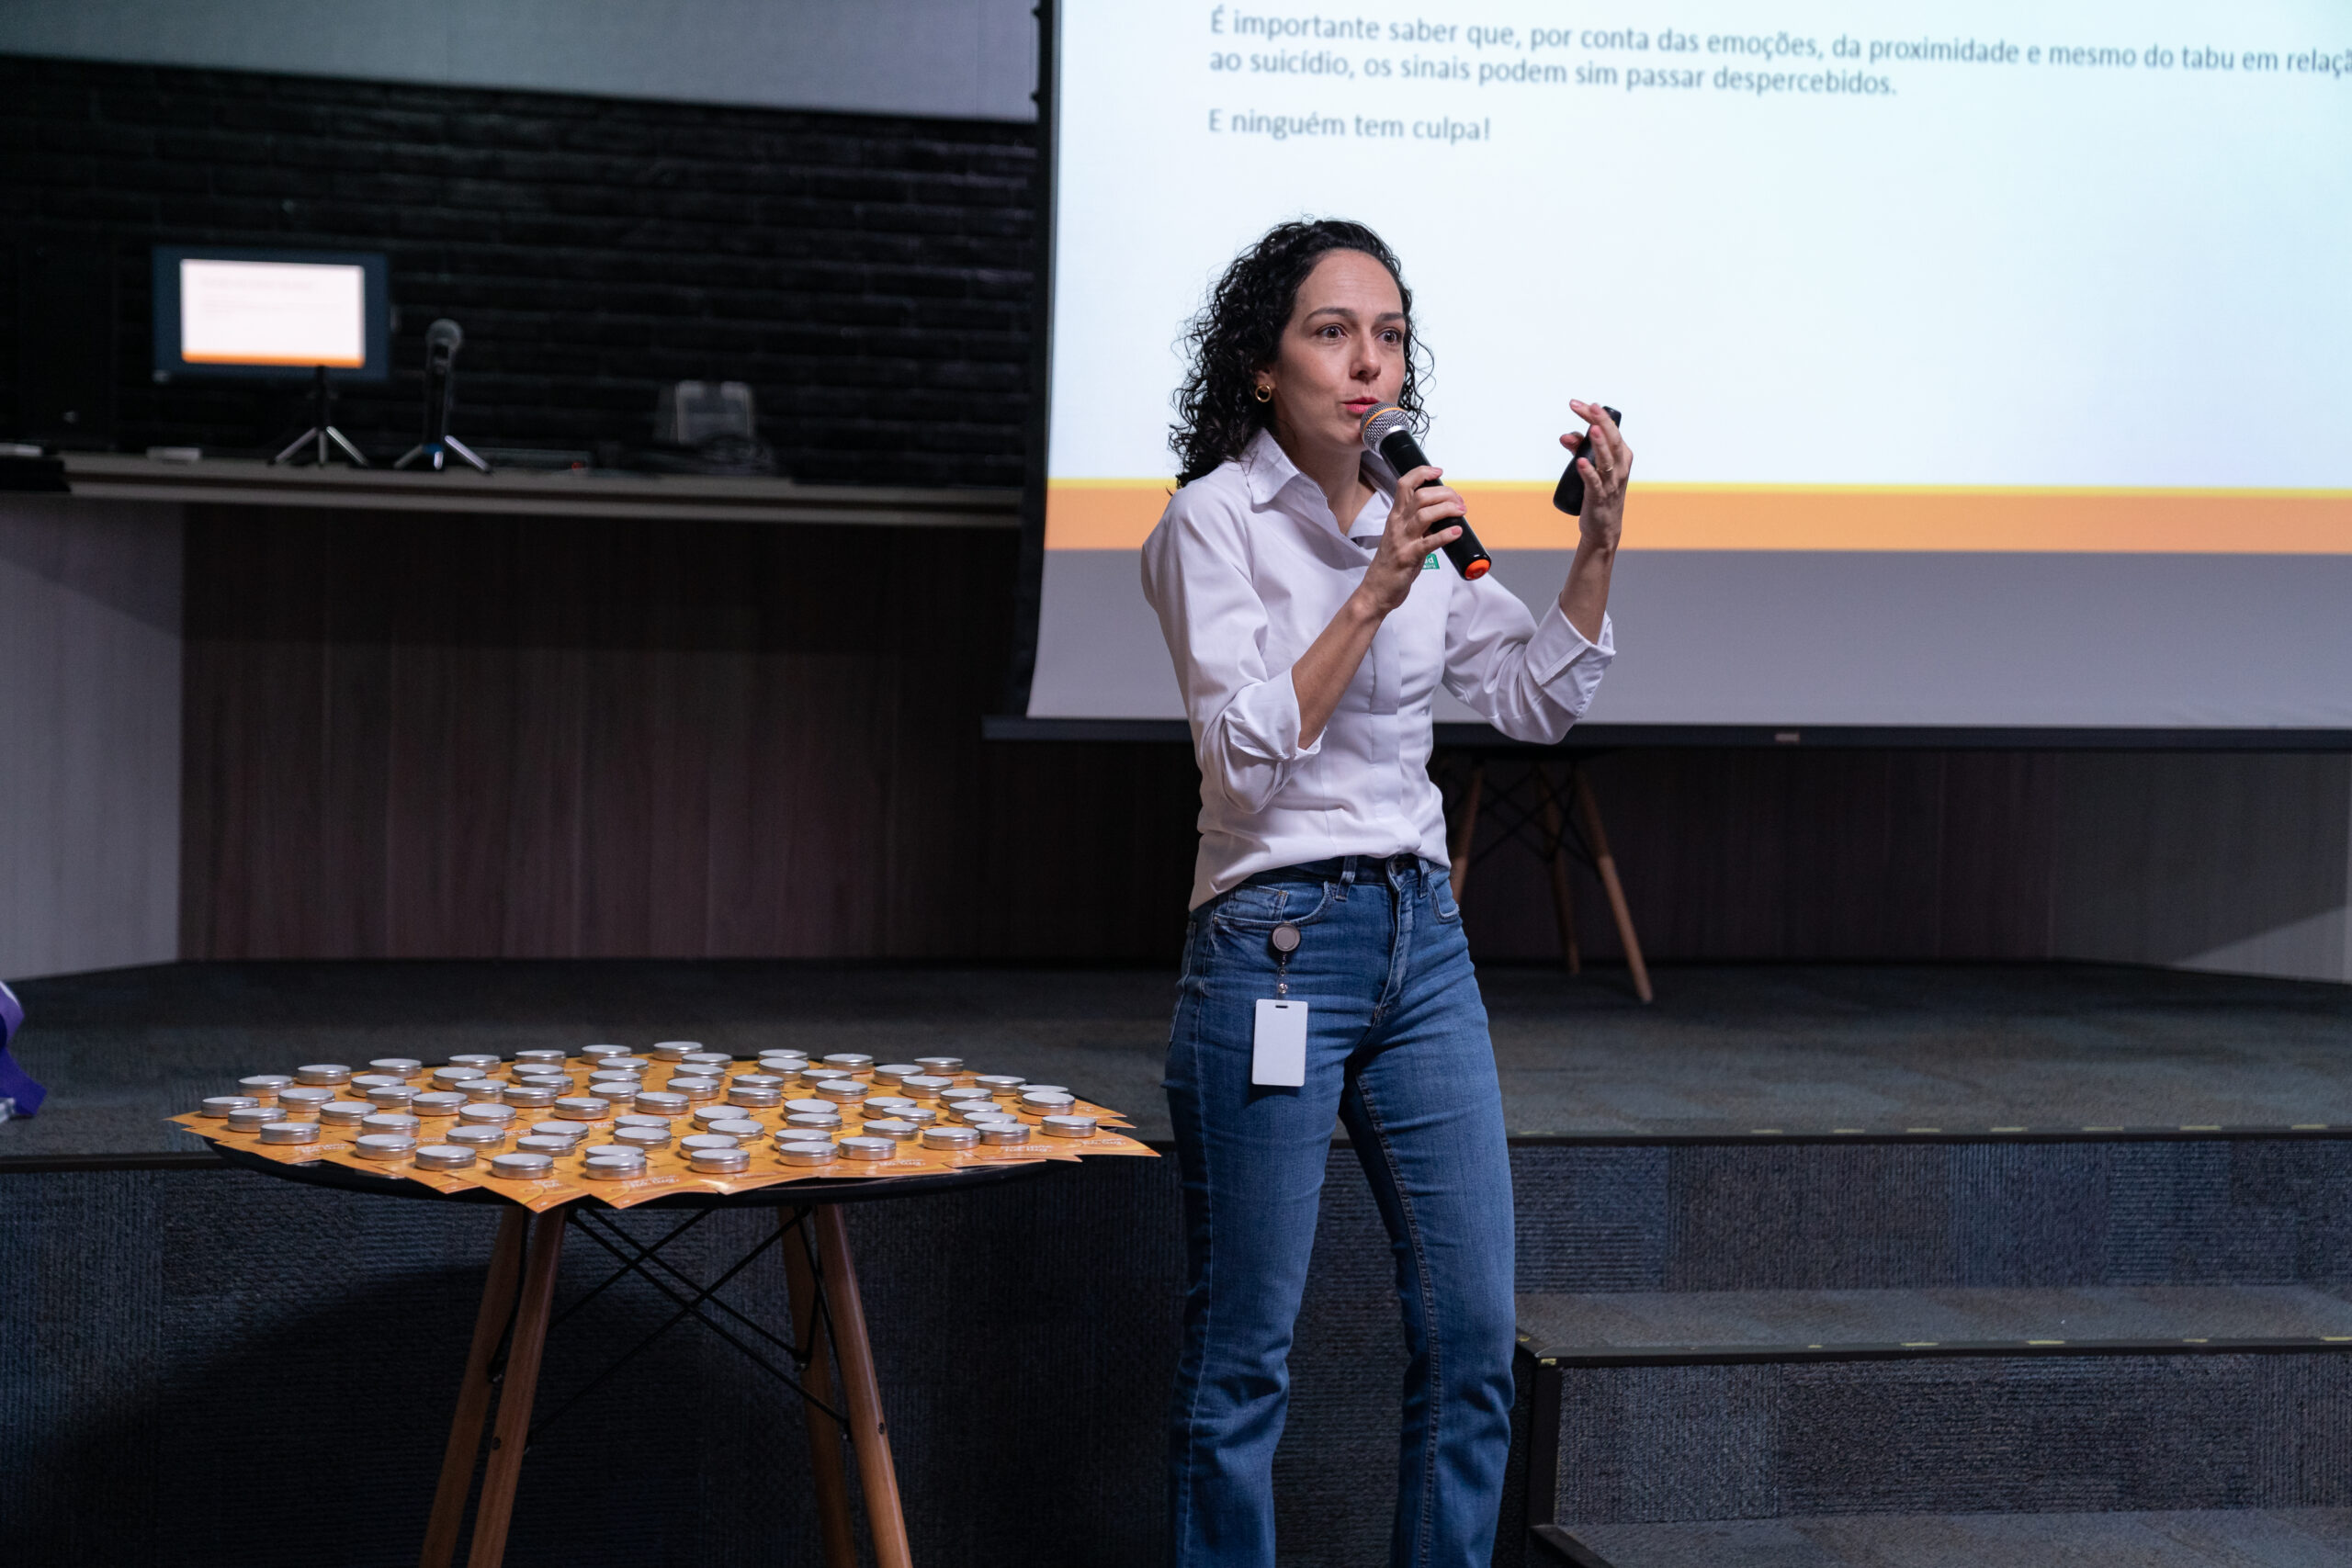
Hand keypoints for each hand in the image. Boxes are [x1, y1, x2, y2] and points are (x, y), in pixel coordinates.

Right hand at [1356, 464, 1463, 614]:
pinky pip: (1429, 543)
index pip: (1405, 484)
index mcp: (1395, 516)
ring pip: (1424, 514)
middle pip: (1421, 496)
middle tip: (1459, 502)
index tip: (1439, 471)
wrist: (1376, 590)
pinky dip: (1445, 535)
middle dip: (1445, 493)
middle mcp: (1397, 524)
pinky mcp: (1408, 557)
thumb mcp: (1402, 535)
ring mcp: (1402, 540)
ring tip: (1461, 512)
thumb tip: (1442, 511)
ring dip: (1447, 509)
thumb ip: (1418, 522)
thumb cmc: (1391, 563)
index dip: (1422, 473)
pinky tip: (1457, 532)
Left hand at [1561, 400, 1630, 551]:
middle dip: (1601, 422)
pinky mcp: (1599, 497)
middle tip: (1589, 407)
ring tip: (1591, 429)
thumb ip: (1578, 449)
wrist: (1604, 527)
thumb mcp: (1591, 467)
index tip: (1579, 404)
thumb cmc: (1599, 492)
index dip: (1597, 416)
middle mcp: (1620, 467)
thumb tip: (1565, 436)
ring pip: (1607, 460)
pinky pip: (1594, 483)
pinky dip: (1588, 472)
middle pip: (1612, 440)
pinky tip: (1580, 462)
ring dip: (1599, 444)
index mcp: (1622, 456)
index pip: (1611, 430)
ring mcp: (1611, 483)